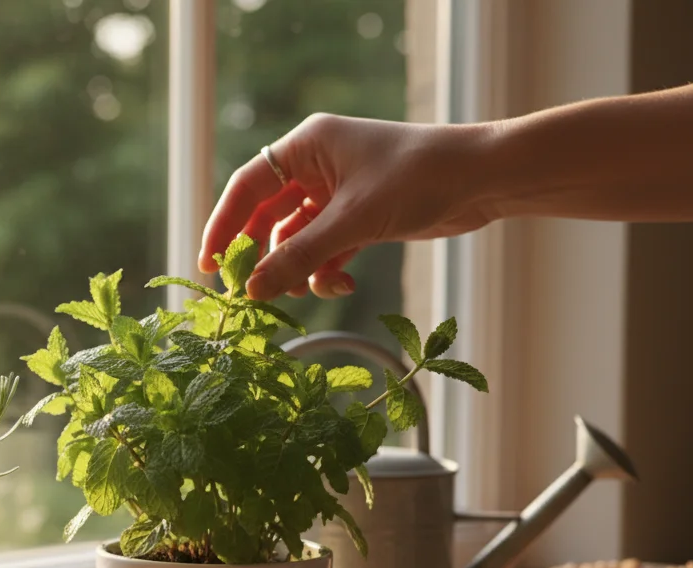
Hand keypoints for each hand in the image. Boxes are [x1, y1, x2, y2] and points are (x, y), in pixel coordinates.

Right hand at [199, 114, 495, 300]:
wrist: (485, 179)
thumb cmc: (418, 179)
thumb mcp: (352, 221)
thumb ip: (298, 257)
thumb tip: (252, 291)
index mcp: (307, 146)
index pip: (246, 187)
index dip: (223, 226)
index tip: (208, 265)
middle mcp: (317, 166)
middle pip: (267, 217)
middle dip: (262, 256)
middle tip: (248, 293)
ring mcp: (338, 193)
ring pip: (296, 239)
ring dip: (300, 268)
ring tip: (310, 289)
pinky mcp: (360, 217)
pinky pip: (325, 249)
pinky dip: (328, 270)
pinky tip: (345, 282)